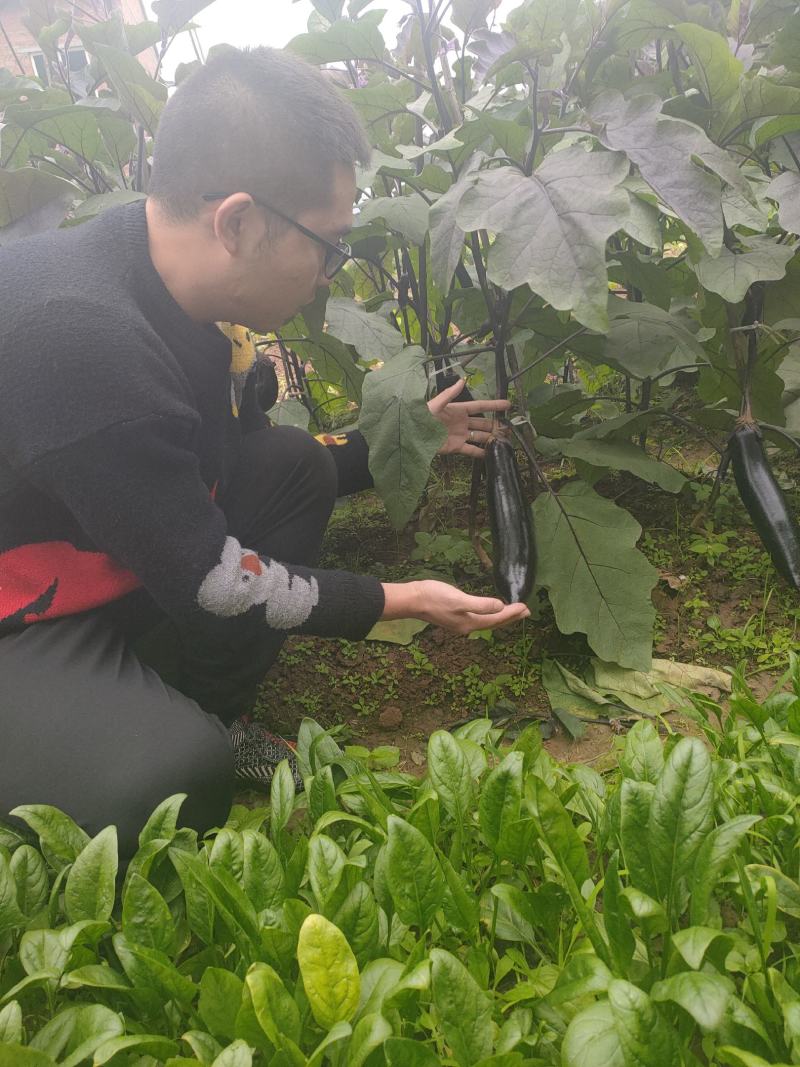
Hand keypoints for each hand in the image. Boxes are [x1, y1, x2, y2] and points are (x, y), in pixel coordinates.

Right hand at [381, 579, 529, 634]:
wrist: (413, 600)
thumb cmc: (435, 597)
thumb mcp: (460, 599)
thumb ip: (481, 604)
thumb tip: (501, 606)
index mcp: (471, 623)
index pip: (497, 619)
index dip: (512, 613)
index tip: (526, 607)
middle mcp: (468, 627)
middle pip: (494, 624)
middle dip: (511, 618)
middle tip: (527, 612)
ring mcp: (461, 623)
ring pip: (487, 622)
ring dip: (502, 617)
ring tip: (514, 612)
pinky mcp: (455, 617)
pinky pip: (480, 618)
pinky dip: (490, 615)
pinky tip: (489, 610)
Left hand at [427, 377, 510, 458]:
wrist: (413, 434)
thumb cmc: (423, 416)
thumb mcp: (437, 403)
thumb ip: (450, 393)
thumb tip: (462, 380)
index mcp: (459, 410)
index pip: (480, 406)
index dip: (494, 405)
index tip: (507, 405)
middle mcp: (462, 422)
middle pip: (483, 422)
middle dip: (495, 424)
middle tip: (508, 427)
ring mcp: (460, 435)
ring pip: (479, 436)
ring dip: (490, 438)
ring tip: (503, 440)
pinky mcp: (456, 447)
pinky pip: (471, 450)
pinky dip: (480, 453)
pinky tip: (490, 454)